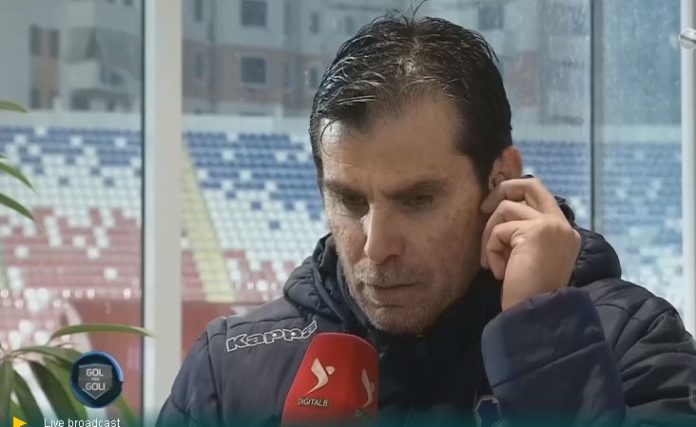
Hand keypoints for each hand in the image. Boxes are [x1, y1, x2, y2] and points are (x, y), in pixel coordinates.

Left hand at [480, 177, 581, 310]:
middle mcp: (562, 224)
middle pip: (531, 184)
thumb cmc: (528, 292)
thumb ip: (523, 233)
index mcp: (564, 231)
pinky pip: (499, 230)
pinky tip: (499, 272)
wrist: (536, 313)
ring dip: (490, 234)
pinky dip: (491, 250)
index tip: (493, 209)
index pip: (540, 197)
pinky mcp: (535, 231)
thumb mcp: (529, 255)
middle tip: (484, 208)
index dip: (515, 196)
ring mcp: (551, 225)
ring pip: (506, 208)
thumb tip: (499, 210)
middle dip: (503, 189)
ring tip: (492, 261)